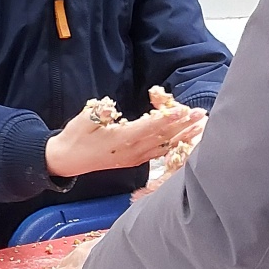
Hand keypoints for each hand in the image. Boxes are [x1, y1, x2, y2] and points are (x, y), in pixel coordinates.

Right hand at [44, 96, 205, 178]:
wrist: (68, 160)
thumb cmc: (75, 137)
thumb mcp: (83, 121)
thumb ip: (98, 113)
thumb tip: (110, 107)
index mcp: (121, 139)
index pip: (149, 127)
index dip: (167, 118)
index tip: (183, 110)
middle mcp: (131, 151)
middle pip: (162, 136)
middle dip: (183, 125)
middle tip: (201, 115)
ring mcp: (134, 157)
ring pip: (163, 146)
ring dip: (182, 136)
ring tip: (198, 127)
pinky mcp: (133, 160)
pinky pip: (157, 153)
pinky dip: (172, 145)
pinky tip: (182, 141)